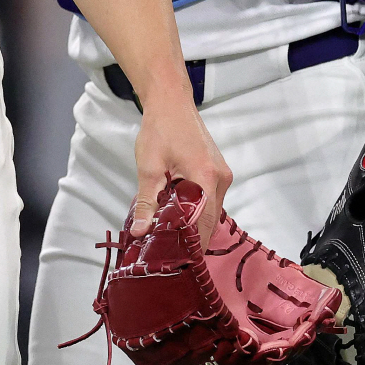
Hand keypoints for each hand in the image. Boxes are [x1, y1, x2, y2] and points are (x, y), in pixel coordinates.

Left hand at [133, 97, 230, 246]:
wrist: (171, 102)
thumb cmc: (159, 130)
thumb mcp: (149, 167)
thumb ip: (146, 202)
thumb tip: (140, 232)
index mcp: (207, 178)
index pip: (204, 224)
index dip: (192, 245)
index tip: (179, 262)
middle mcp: (221, 178)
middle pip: (210, 219)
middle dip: (192, 237)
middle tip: (172, 254)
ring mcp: (223, 174)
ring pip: (211, 210)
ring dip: (194, 222)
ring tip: (172, 237)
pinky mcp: (218, 170)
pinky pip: (211, 198)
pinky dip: (197, 208)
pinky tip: (179, 215)